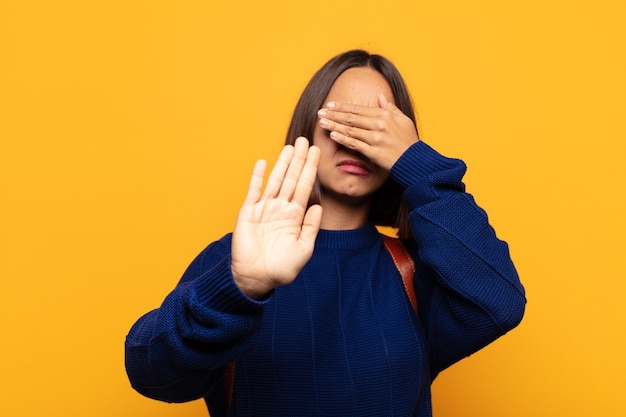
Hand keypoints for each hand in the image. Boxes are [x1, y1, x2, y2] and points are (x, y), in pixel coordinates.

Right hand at [231, 137, 322, 298]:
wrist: (256, 278)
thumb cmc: (281, 269)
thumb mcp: (303, 249)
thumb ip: (311, 228)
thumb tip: (318, 207)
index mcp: (295, 216)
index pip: (305, 187)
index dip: (310, 170)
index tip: (317, 153)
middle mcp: (281, 208)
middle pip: (291, 179)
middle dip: (299, 160)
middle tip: (306, 140)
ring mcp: (264, 208)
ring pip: (275, 180)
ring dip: (282, 163)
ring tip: (290, 146)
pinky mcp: (248, 212)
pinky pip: (254, 190)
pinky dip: (257, 176)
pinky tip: (263, 162)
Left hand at [317, 94, 418, 169]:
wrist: (415, 160)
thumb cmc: (409, 140)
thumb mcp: (402, 119)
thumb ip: (390, 108)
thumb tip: (380, 96)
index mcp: (384, 115)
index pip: (358, 109)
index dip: (342, 106)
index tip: (330, 105)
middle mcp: (379, 125)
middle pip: (351, 118)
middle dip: (334, 114)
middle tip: (320, 112)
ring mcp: (376, 139)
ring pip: (351, 130)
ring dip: (335, 125)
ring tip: (322, 122)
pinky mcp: (374, 152)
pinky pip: (355, 144)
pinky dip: (343, 139)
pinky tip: (333, 135)